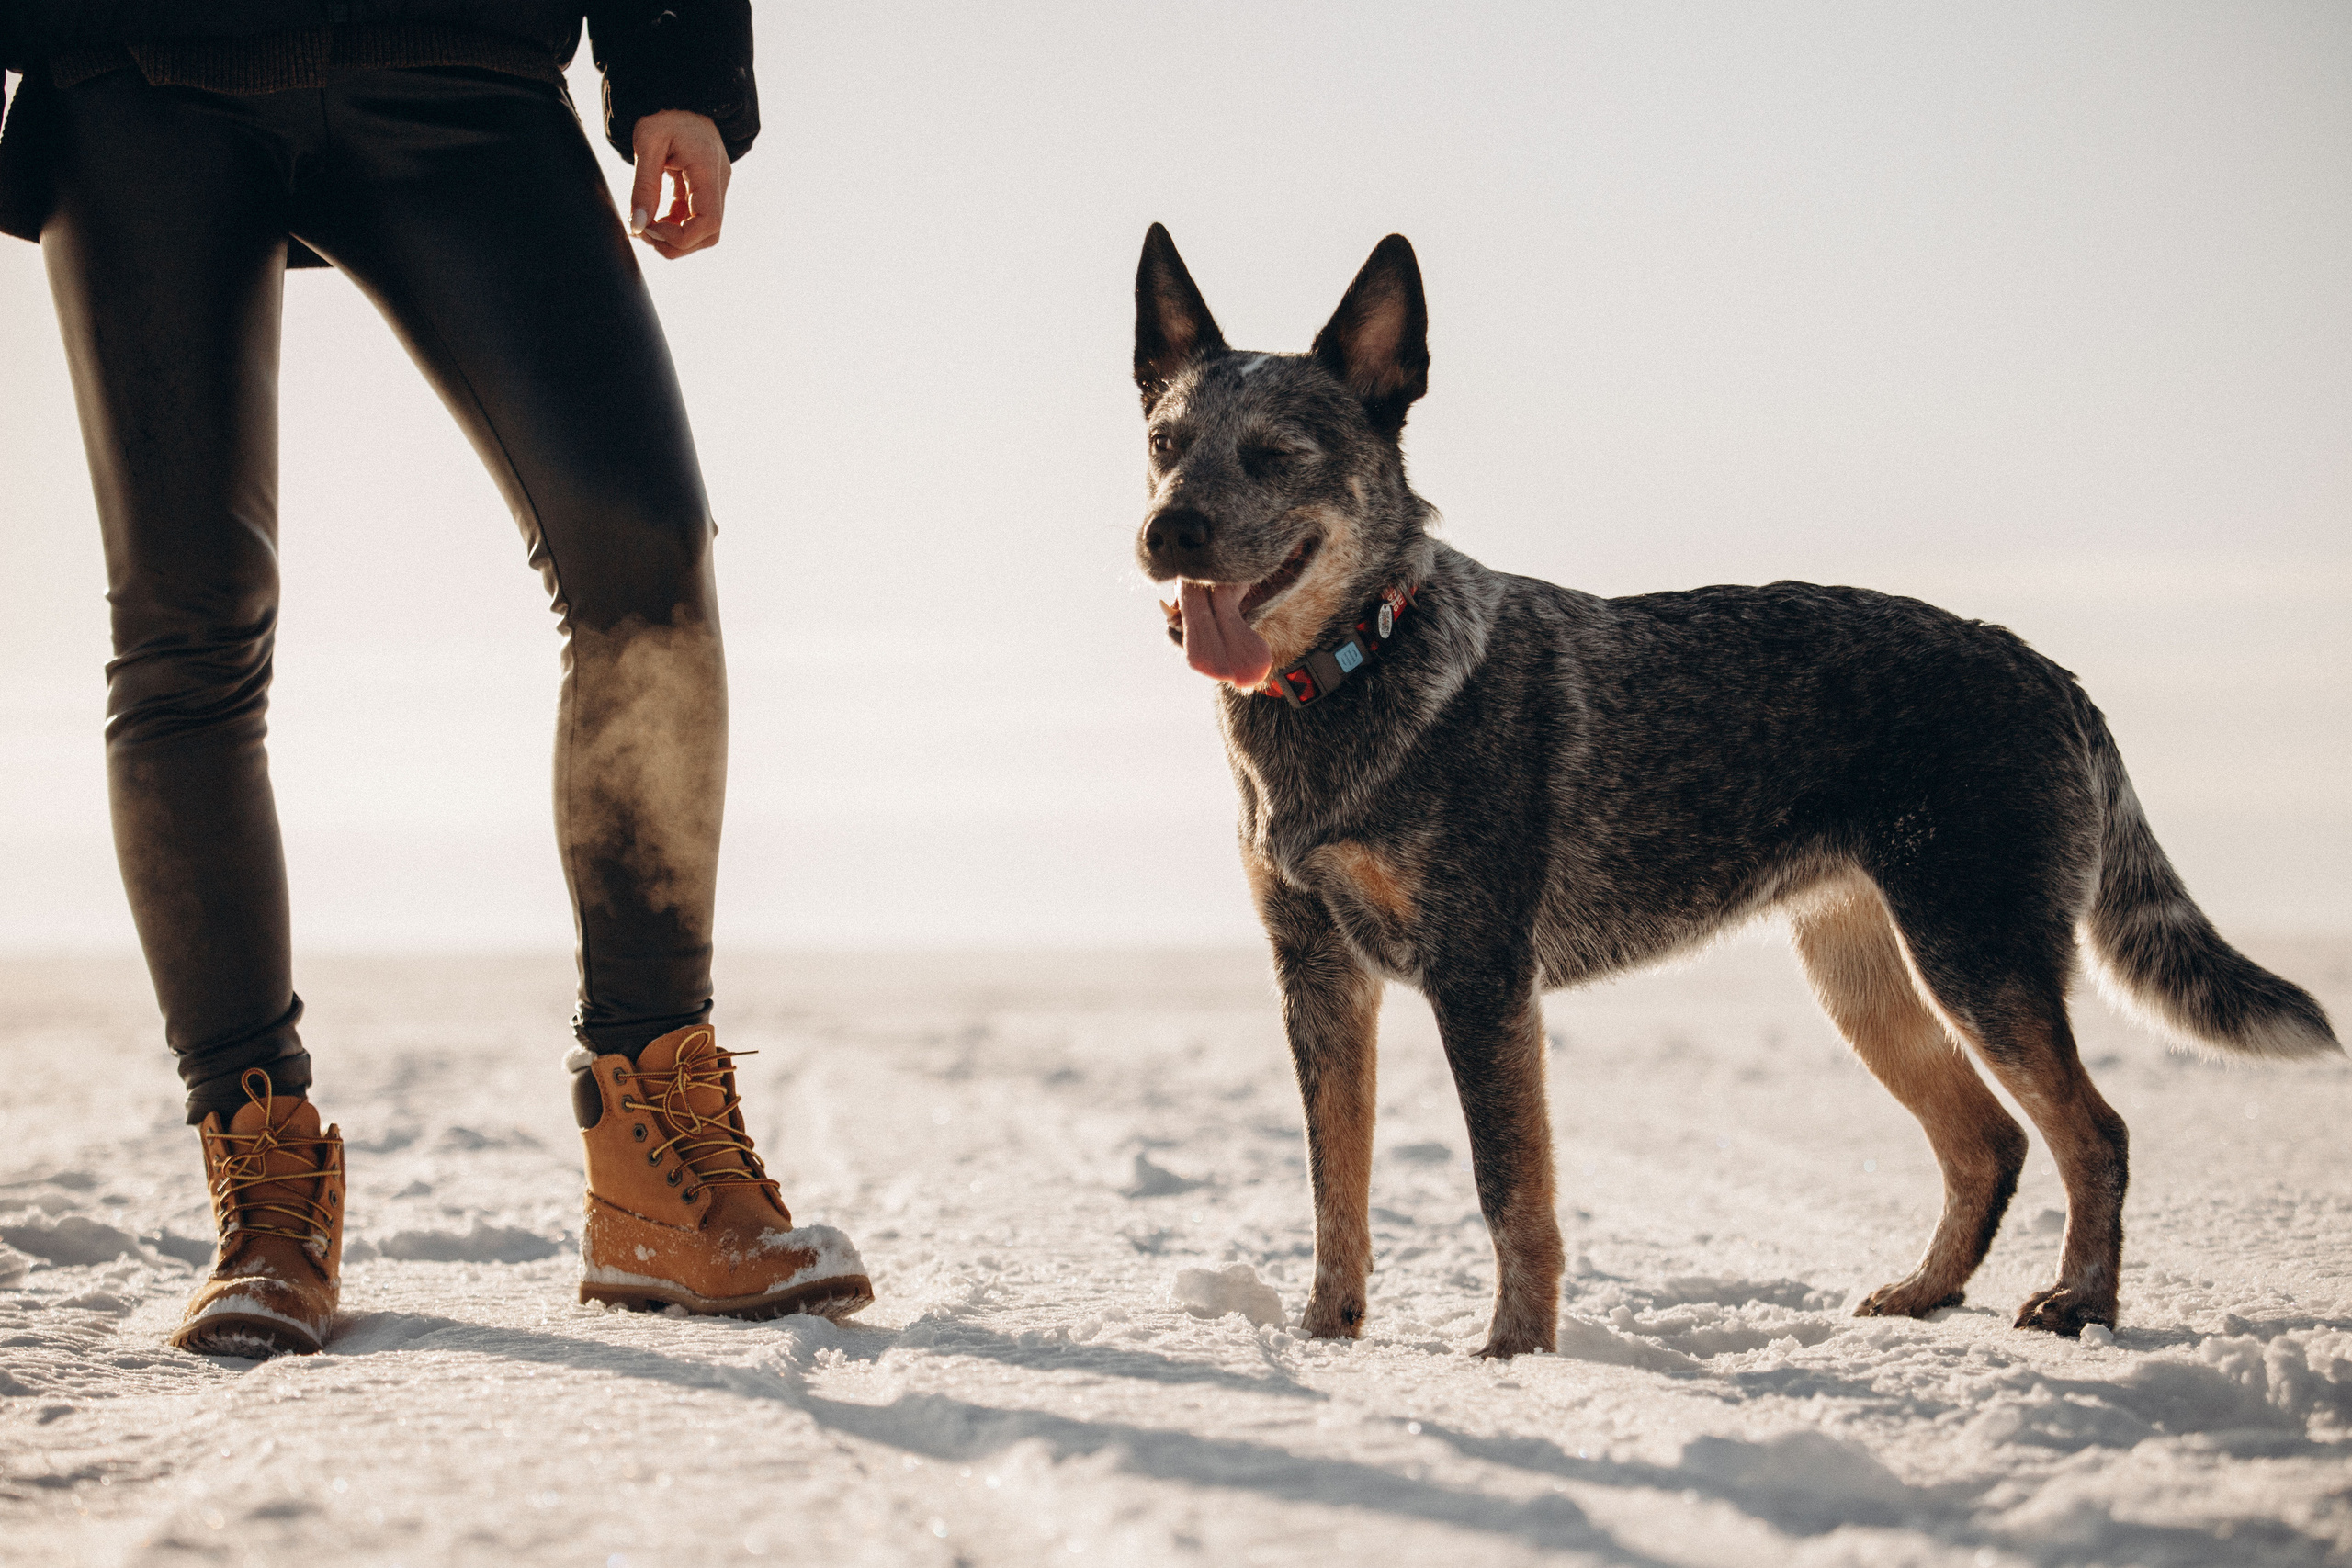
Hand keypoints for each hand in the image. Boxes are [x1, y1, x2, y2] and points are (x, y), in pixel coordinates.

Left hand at [629, 111, 730, 258]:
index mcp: (708, 170)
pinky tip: (652, 215)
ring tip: (646, 225)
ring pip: (704, 230)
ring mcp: (714, 185)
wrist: (677, 93)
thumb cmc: (662, 112)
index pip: (709, 222)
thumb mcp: (647, 144)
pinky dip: (674, 224)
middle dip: (677, 244)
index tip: (650, 228)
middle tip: (644, 232)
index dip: (680, 237)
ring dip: (675, 237)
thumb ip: (643, 186)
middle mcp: (718, 181)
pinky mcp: (705, 186)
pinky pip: (694, 217)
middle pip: (710, 234)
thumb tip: (638, 225)